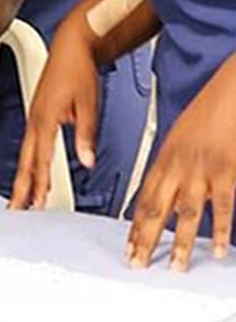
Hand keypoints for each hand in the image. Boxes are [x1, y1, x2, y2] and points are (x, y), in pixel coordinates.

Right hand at [10, 18, 99, 209]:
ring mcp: (35, 114)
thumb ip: (86, 134)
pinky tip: (32, 169)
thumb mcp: (89, 103)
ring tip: (21, 198)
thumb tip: (87, 160)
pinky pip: (30, 142)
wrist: (72, 45)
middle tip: (16, 210)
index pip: (41, 157)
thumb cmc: (79, 69)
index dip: (39, 182)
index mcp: (46, 116)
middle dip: (21, 186)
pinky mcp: (38, 112)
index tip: (37, 204)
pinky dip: (29, 160)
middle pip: (26, 159)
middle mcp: (36, 117)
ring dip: (23, 175)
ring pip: (26, 152)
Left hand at [127, 56, 235, 270]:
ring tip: (175, 265)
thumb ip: (173, 164)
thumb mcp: (181, 136)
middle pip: (157, 207)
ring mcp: (202, 168)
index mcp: (166, 155)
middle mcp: (179, 163)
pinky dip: (221, 229)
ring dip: (180, 242)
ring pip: (187, 212)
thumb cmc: (209, 109)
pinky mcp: (225, 170)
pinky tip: (219, 248)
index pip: (145, 195)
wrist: (231, 90)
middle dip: (145, 237)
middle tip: (137, 261)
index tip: (129, 244)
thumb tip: (168, 190)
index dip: (136, 222)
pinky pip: (221, 205)